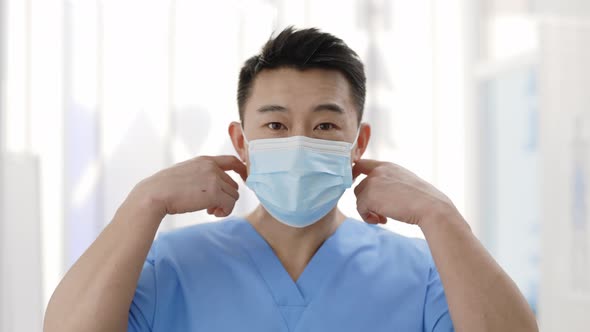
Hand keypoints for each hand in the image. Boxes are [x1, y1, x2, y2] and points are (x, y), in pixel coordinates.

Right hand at [129, 155, 246, 218]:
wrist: (154, 194)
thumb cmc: (165, 187)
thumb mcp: (186, 172)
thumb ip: (202, 175)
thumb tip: (214, 189)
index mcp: (204, 160)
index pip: (232, 160)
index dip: (242, 170)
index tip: (244, 180)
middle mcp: (211, 167)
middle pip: (233, 184)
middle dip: (225, 197)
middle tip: (211, 207)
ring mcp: (213, 179)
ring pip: (234, 195)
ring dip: (224, 206)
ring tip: (210, 211)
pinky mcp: (214, 193)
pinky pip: (230, 204)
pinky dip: (224, 212)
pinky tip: (212, 213)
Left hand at [352, 159, 456, 226]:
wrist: (430, 207)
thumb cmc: (421, 199)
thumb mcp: (403, 182)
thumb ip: (388, 182)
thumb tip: (374, 195)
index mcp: (387, 166)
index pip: (361, 164)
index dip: (354, 175)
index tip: (355, 186)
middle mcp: (378, 171)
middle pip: (359, 187)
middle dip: (366, 201)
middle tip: (379, 213)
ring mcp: (373, 182)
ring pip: (359, 199)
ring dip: (368, 210)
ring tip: (382, 218)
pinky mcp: (369, 196)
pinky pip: (360, 209)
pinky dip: (368, 217)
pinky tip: (382, 221)